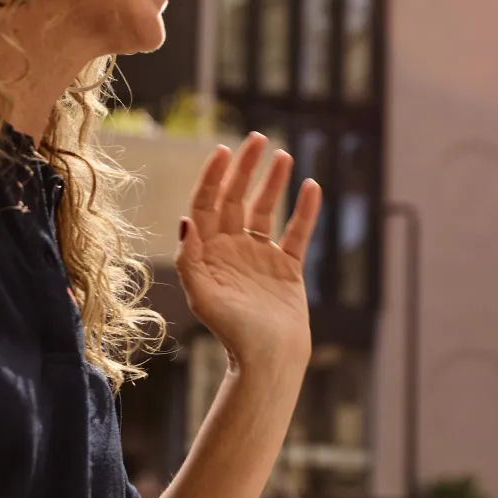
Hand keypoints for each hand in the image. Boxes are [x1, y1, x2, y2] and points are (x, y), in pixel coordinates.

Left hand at [175, 132, 321, 371]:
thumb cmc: (231, 330)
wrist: (269, 358)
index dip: (213, 177)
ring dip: (273, 182)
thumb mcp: (203, 294)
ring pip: (266, 210)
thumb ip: (190, 258)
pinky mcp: (287, 267)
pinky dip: (304, 210)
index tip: (223, 151)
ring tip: (283, 155)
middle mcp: (232, 249)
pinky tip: (311, 186)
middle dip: (245, 168)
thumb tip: (186, 219)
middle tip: (256, 139)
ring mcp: (260, 256)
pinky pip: (296, 232)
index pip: (207, 204)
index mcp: (208, 252)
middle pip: (236, 199)